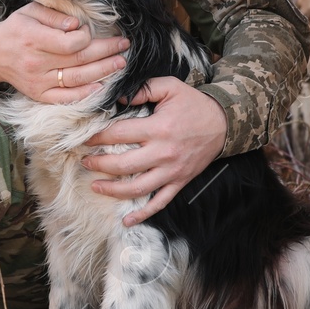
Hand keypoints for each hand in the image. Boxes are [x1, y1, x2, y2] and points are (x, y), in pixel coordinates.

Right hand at [0, 3, 128, 102]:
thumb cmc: (16, 29)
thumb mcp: (31, 12)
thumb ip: (55, 16)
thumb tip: (77, 26)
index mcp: (33, 39)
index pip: (70, 43)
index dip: (87, 37)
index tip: (93, 31)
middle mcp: (36, 63)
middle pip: (79, 60)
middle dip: (106, 52)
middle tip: (123, 46)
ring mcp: (38, 82)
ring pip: (76, 79)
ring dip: (103, 72)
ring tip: (120, 63)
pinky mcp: (39, 95)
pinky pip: (65, 98)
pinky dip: (84, 94)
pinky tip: (101, 87)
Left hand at [82, 77, 226, 224]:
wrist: (224, 123)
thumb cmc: (194, 104)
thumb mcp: (170, 87)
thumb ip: (143, 89)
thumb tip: (117, 98)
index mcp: (158, 128)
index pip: (119, 135)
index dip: (98, 137)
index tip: (85, 139)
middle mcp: (163, 153)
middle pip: (123, 164)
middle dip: (99, 164)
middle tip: (85, 162)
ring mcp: (171, 171)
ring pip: (137, 188)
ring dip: (113, 190)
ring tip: (96, 186)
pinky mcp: (179, 182)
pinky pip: (160, 202)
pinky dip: (143, 214)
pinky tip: (127, 221)